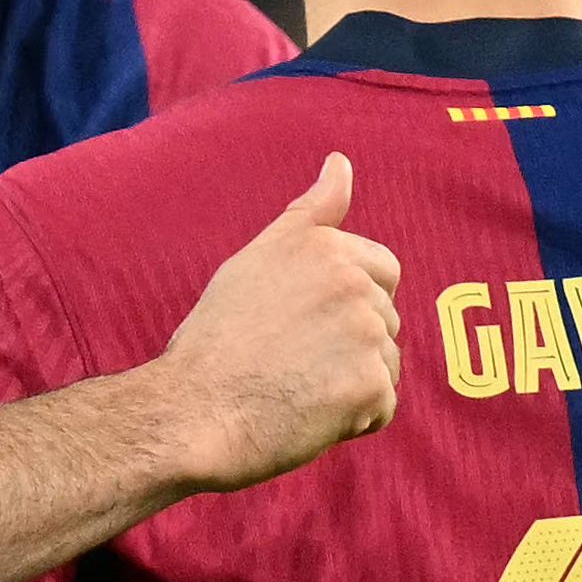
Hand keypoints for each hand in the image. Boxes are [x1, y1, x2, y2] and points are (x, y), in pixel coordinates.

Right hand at [155, 153, 401, 490]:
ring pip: (386, 364)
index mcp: (325, 247)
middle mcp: (353, 282)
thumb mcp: (259, 258)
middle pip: (386, 321)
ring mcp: (366, 335)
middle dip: (351, 345)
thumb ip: (311, 213)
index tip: (306, 323)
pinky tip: (307, 414)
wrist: (195, 409)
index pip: (384, 270)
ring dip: (353, 383)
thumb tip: (341, 161)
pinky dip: (353, 420)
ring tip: (295, 387)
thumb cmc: (218, 337)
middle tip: (290, 359)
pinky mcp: (370, 386)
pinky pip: (382, 408)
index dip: (350, 302)